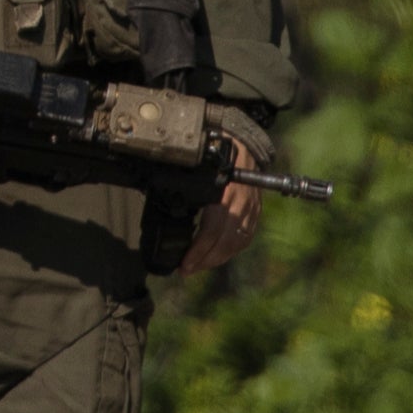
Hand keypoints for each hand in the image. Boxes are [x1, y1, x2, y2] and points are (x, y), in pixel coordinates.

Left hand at [178, 140, 264, 274]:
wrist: (243, 142)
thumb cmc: (214, 153)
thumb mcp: (195, 166)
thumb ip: (181, 184)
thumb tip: (157, 198)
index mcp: (224, 192)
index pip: (212, 231)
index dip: (198, 251)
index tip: (184, 265)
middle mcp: (241, 204)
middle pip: (224, 243)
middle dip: (204, 261)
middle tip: (186, 270)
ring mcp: (252, 209)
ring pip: (236, 243)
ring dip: (216, 259)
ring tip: (197, 266)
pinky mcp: (256, 211)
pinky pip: (245, 237)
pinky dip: (230, 250)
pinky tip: (217, 256)